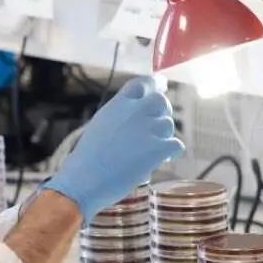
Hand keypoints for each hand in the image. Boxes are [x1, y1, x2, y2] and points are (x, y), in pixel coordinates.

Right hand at [43, 77, 184, 221]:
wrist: (85, 179)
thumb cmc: (87, 159)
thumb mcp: (101, 125)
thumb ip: (119, 115)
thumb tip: (136, 113)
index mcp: (118, 105)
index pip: (142, 83)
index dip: (155, 83)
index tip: (161, 84)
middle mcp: (134, 112)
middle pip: (160, 100)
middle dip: (163, 111)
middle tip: (159, 124)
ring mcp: (147, 129)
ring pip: (168, 124)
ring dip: (165, 135)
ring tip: (155, 149)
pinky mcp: (157, 149)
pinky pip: (176, 144)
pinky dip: (173, 152)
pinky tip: (165, 159)